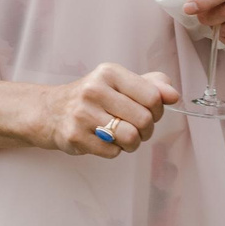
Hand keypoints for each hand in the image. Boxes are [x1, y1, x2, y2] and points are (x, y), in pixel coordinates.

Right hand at [31, 64, 176, 157]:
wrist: (50, 112)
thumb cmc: (93, 98)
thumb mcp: (119, 83)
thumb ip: (151, 85)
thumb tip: (173, 95)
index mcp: (109, 73)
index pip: (152, 96)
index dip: (158, 110)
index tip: (150, 112)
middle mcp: (94, 90)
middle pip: (143, 120)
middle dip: (146, 130)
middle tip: (137, 128)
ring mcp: (82, 114)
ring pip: (130, 137)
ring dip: (133, 143)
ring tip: (123, 137)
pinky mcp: (75, 136)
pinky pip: (113, 152)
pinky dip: (115, 150)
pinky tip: (104, 141)